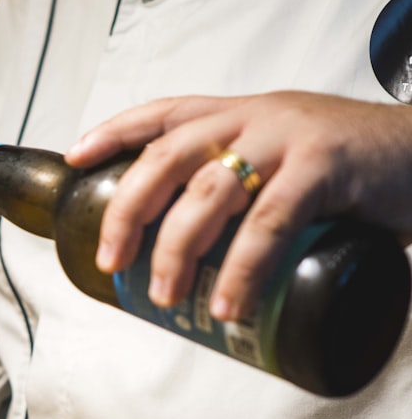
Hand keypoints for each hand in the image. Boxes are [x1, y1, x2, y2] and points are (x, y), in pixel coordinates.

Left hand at [66, 91, 411, 320]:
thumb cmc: (345, 165)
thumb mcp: (280, 155)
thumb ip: (237, 183)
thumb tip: (184, 250)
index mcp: (233, 114)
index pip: (158, 114)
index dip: (111, 133)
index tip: (74, 159)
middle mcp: (251, 118)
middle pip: (165, 158)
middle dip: (127, 211)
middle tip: (110, 260)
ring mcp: (286, 139)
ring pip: (208, 193)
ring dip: (175, 250)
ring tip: (161, 294)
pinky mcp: (324, 167)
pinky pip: (268, 223)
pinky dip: (241, 268)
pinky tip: (226, 303)